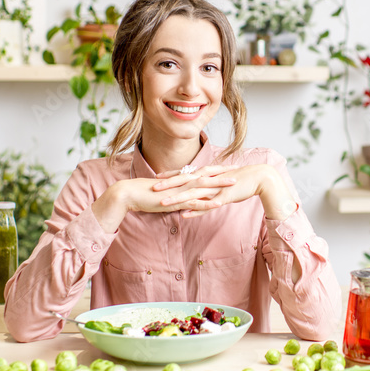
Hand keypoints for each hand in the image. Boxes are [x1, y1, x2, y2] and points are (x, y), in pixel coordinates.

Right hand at [92, 165, 237, 231]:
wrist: (130, 193)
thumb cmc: (146, 195)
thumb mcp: (165, 195)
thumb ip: (176, 196)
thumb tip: (183, 200)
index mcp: (181, 180)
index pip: (202, 172)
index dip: (216, 170)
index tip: (229, 167)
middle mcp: (182, 182)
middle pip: (207, 175)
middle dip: (223, 173)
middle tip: (239, 169)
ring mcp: (180, 191)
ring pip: (204, 186)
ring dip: (220, 184)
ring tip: (235, 183)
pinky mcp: (175, 201)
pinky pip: (194, 202)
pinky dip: (207, 203)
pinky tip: (218, 203)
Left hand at [155, 164, 296, 219]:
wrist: (260, 178)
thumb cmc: (241, 181)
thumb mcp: (223, 181)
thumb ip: (212, 185)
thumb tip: (204, 188)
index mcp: (208, 174)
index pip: (186, 173)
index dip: (171, 176)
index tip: (157, 178)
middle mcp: (209, 179)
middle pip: (184, 181)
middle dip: (168, 185)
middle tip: (152, 188)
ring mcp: (215, 188)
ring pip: (192, 193)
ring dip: (176, 198)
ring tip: (162, 203)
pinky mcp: (222, 197)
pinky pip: (206, 205)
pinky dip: (194, 210)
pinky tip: (184, 215)